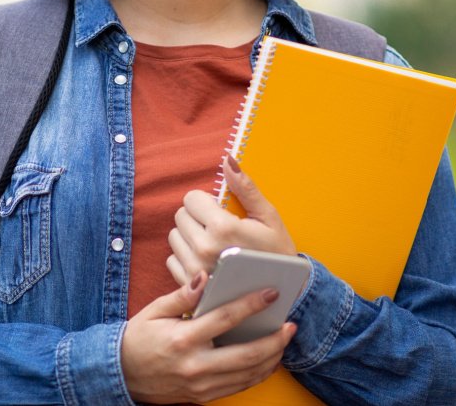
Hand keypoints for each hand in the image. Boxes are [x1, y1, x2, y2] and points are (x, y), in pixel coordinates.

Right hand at [121, 270, 296, 403]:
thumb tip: (204, 276)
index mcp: (183, 339)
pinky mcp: (204, 396)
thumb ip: (181, 294)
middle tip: (290, 325)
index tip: (271, 293)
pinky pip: (239, 386)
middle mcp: (195, 365)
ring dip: (272, 357)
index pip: (225, 319)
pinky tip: (268, 359)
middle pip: (246, 354)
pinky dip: (259, 373)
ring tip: (284, 340)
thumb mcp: (154, 311)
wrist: (122, 375)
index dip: (251, 304)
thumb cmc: (138, 338)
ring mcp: (201, 385)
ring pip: (247, 374)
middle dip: (274, 340)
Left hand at [167, 155, 297, 285]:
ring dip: (190, 237)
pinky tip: (207, 262)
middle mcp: (204, 248)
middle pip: (181, 216)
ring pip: (175, 237)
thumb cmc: (277, 253)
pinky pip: (172, 260)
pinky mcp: (190, 285)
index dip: (207, 201)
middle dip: (197, 217)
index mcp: (222, 227)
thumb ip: (245, 187)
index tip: (222, 212)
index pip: (191, 198)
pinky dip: (186, 258)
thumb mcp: (268, 216)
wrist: (283, 295)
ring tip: (215, 246)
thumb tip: (228, 160)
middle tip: (220, 230)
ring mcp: (195, 269)